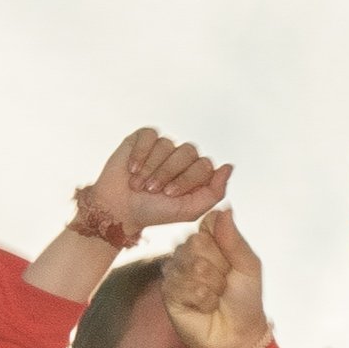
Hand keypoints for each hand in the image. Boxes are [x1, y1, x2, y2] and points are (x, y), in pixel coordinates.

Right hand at [70, 128, 228, 243]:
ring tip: (138, 184)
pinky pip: (149, 135)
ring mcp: (163, 146)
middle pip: (188, 151)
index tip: (169, 195)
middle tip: (152, 190)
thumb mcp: (189, 210)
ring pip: (167, 144)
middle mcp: (182, 157)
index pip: (205, 164)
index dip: (186, 179)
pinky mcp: (142, 139)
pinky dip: (140, 153)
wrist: (119, 209)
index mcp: (197, 173)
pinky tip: (132, 168)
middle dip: (167, 173)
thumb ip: (214, 192)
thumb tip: (229, 167)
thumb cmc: (154, 212)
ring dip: (151, 167)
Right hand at [163, 211, 270, 347]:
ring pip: (193, 265)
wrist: (237, 335)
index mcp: (209, 241)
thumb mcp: (248, 266)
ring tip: (215, 297)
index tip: (232, 263)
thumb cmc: (244, 300)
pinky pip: (185, 286)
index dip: (224, 244)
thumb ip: (234, 240)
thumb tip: (224, 210)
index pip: (209, 223)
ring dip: (212, 286)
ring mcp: (176, 271)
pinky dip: (203, 299)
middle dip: (219, 268)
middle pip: (198, 242)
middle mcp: (188, 253)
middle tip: (224, 284)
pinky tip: (204, 306)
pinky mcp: (168, 291)